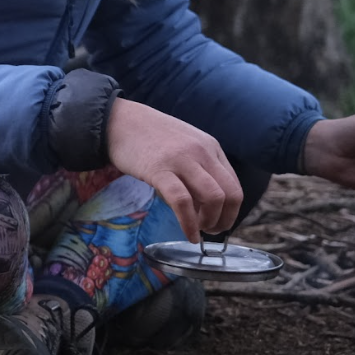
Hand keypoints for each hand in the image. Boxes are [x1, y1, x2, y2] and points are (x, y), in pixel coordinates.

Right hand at [105, 98, 242, 241]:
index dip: (231, 211)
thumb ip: (199, 168)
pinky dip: (189, 223)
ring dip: (210, 222)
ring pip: (213, 198)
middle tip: (210, 230)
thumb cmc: (150, 136)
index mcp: (211, 147)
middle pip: (230, 194)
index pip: (234, 186)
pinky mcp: (159, 170)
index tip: (218, 222)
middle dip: (225, 220)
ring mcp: (181, 160)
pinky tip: (188, 234)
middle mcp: (202, 152)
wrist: (120, 120)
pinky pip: (182, 202)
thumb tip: (205, 205)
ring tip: (198, 231)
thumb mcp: (185, 145)